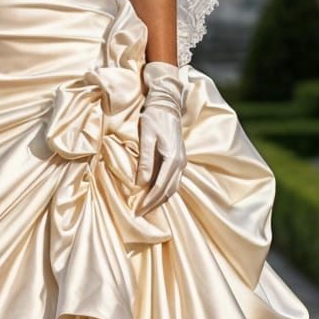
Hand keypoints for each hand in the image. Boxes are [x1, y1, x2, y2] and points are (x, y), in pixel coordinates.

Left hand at [136, 60, 185, 213]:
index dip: (149, 201)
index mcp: (172, 159)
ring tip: (146, 207)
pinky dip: (164, 191)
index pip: (160, 187)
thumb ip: (145, 160)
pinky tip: (154, 194)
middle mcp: (180, 163)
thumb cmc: (153, 118)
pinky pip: (173, 181)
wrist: (167, 104)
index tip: (137, 210)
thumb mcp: (146, 137)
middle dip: (154, 204)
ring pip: (172, 188)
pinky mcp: (180, 160)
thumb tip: (140, 183)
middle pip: (168, 191)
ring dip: (160, 199)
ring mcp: (182, 162)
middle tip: (139, 213)